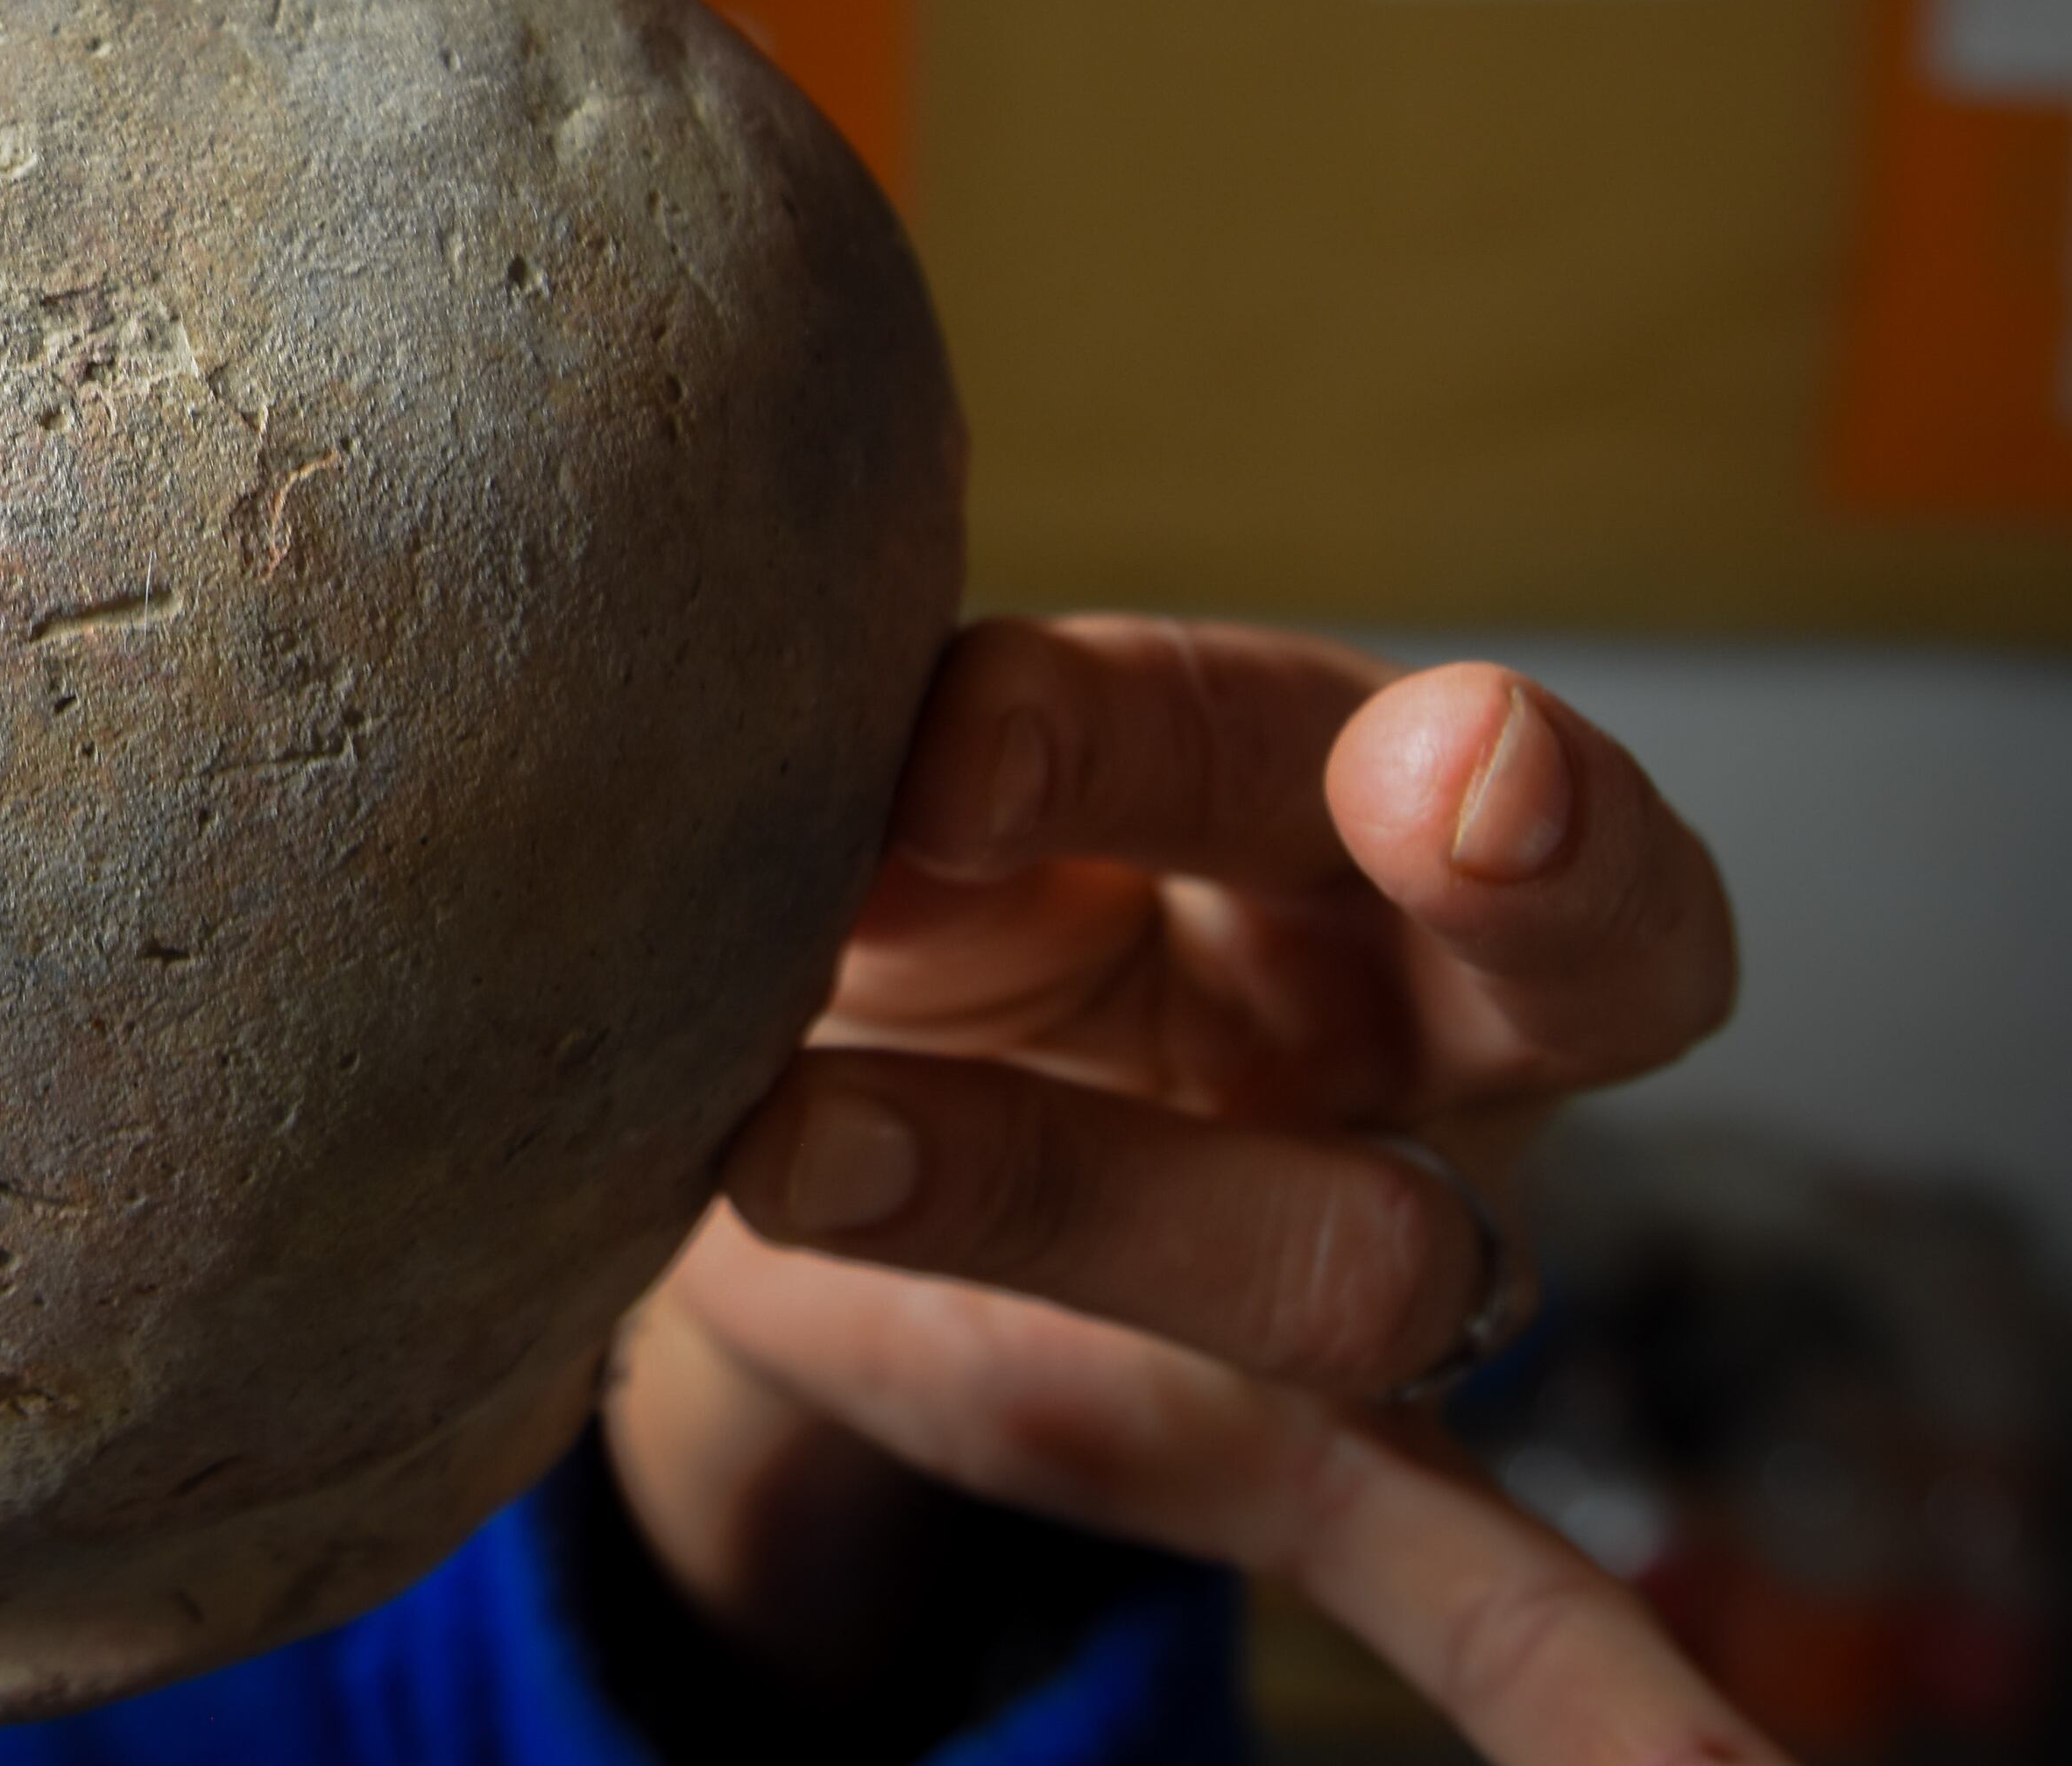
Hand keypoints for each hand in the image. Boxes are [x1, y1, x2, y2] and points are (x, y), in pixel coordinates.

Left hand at [612, 617, 1767, 1765]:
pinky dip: (1609, 1703)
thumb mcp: (858, 844)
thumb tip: (870, 833)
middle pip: (1531, 951)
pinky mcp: (1303, 1461)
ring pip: (1352, 1257)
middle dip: (1509, 852)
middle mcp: (1394, 1017)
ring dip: (1076, 1202)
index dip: (1143, 723)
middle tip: (1441, 770)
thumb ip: (903, 836)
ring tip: (796, 1151)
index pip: (1288, 723)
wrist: (782, 1134)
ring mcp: (1376, 1243)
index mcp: (1284, 794)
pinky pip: (1495, 1590)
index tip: (959, 742)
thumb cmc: (866, 912)